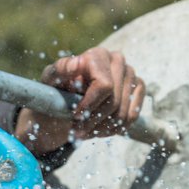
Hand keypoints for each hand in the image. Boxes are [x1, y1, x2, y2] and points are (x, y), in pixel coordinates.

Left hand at [15, 47, 144, 155]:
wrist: (66, 97)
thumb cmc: (56, 87)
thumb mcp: (50, 79)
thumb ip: (59, 71)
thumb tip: (76, 64)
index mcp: (97, 55)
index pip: (104, 86)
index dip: (90, 105)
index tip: (75, 117)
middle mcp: (118, 60)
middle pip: (114, 102)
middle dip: (93, 122)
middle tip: (77, 132)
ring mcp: (130, 74)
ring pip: (123, 112)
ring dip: (102, 129)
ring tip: (85, 132)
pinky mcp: (138, 87)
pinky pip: (133, 115)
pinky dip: (116, 128)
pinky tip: (99, 130)